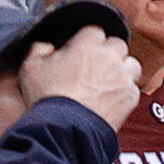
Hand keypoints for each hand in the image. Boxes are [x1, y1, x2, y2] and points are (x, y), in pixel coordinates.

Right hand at [18, 25, 141, 129]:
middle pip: (117, 44)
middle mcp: (110, 56)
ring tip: (105, 84)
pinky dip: (123, 92)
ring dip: (121, 70)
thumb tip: (47, 45)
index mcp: (87, 45)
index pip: (94, 30)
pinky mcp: (131, 96)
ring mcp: (123, 76)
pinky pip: (133, 87)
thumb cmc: (45, 100)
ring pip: (131, 64)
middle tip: (93, 69)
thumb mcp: (30, 69)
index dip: (86, 41)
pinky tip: (109, 101)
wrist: (63, 132)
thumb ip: (39, 49)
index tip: (79, 53)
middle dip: (107, 53)